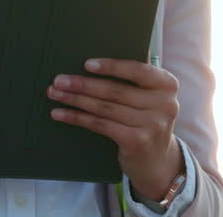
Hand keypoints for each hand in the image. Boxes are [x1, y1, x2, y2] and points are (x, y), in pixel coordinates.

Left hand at [47, 58, 183, 200]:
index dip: (111, 66)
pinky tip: (60, 114)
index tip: (86, 64)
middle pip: (115, 91)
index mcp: (167, 85)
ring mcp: (153, 125)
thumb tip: (90, 62)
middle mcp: (165, 104)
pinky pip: (101, 125)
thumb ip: (132, 79)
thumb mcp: (149, 97)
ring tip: (54, 94)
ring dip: (75, 100)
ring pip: (105, 108)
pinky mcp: (137, 141)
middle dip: (82, 85)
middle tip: (58, 80)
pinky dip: (78, 118)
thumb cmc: (145, 119)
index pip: (138, 70)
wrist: (157, 160)